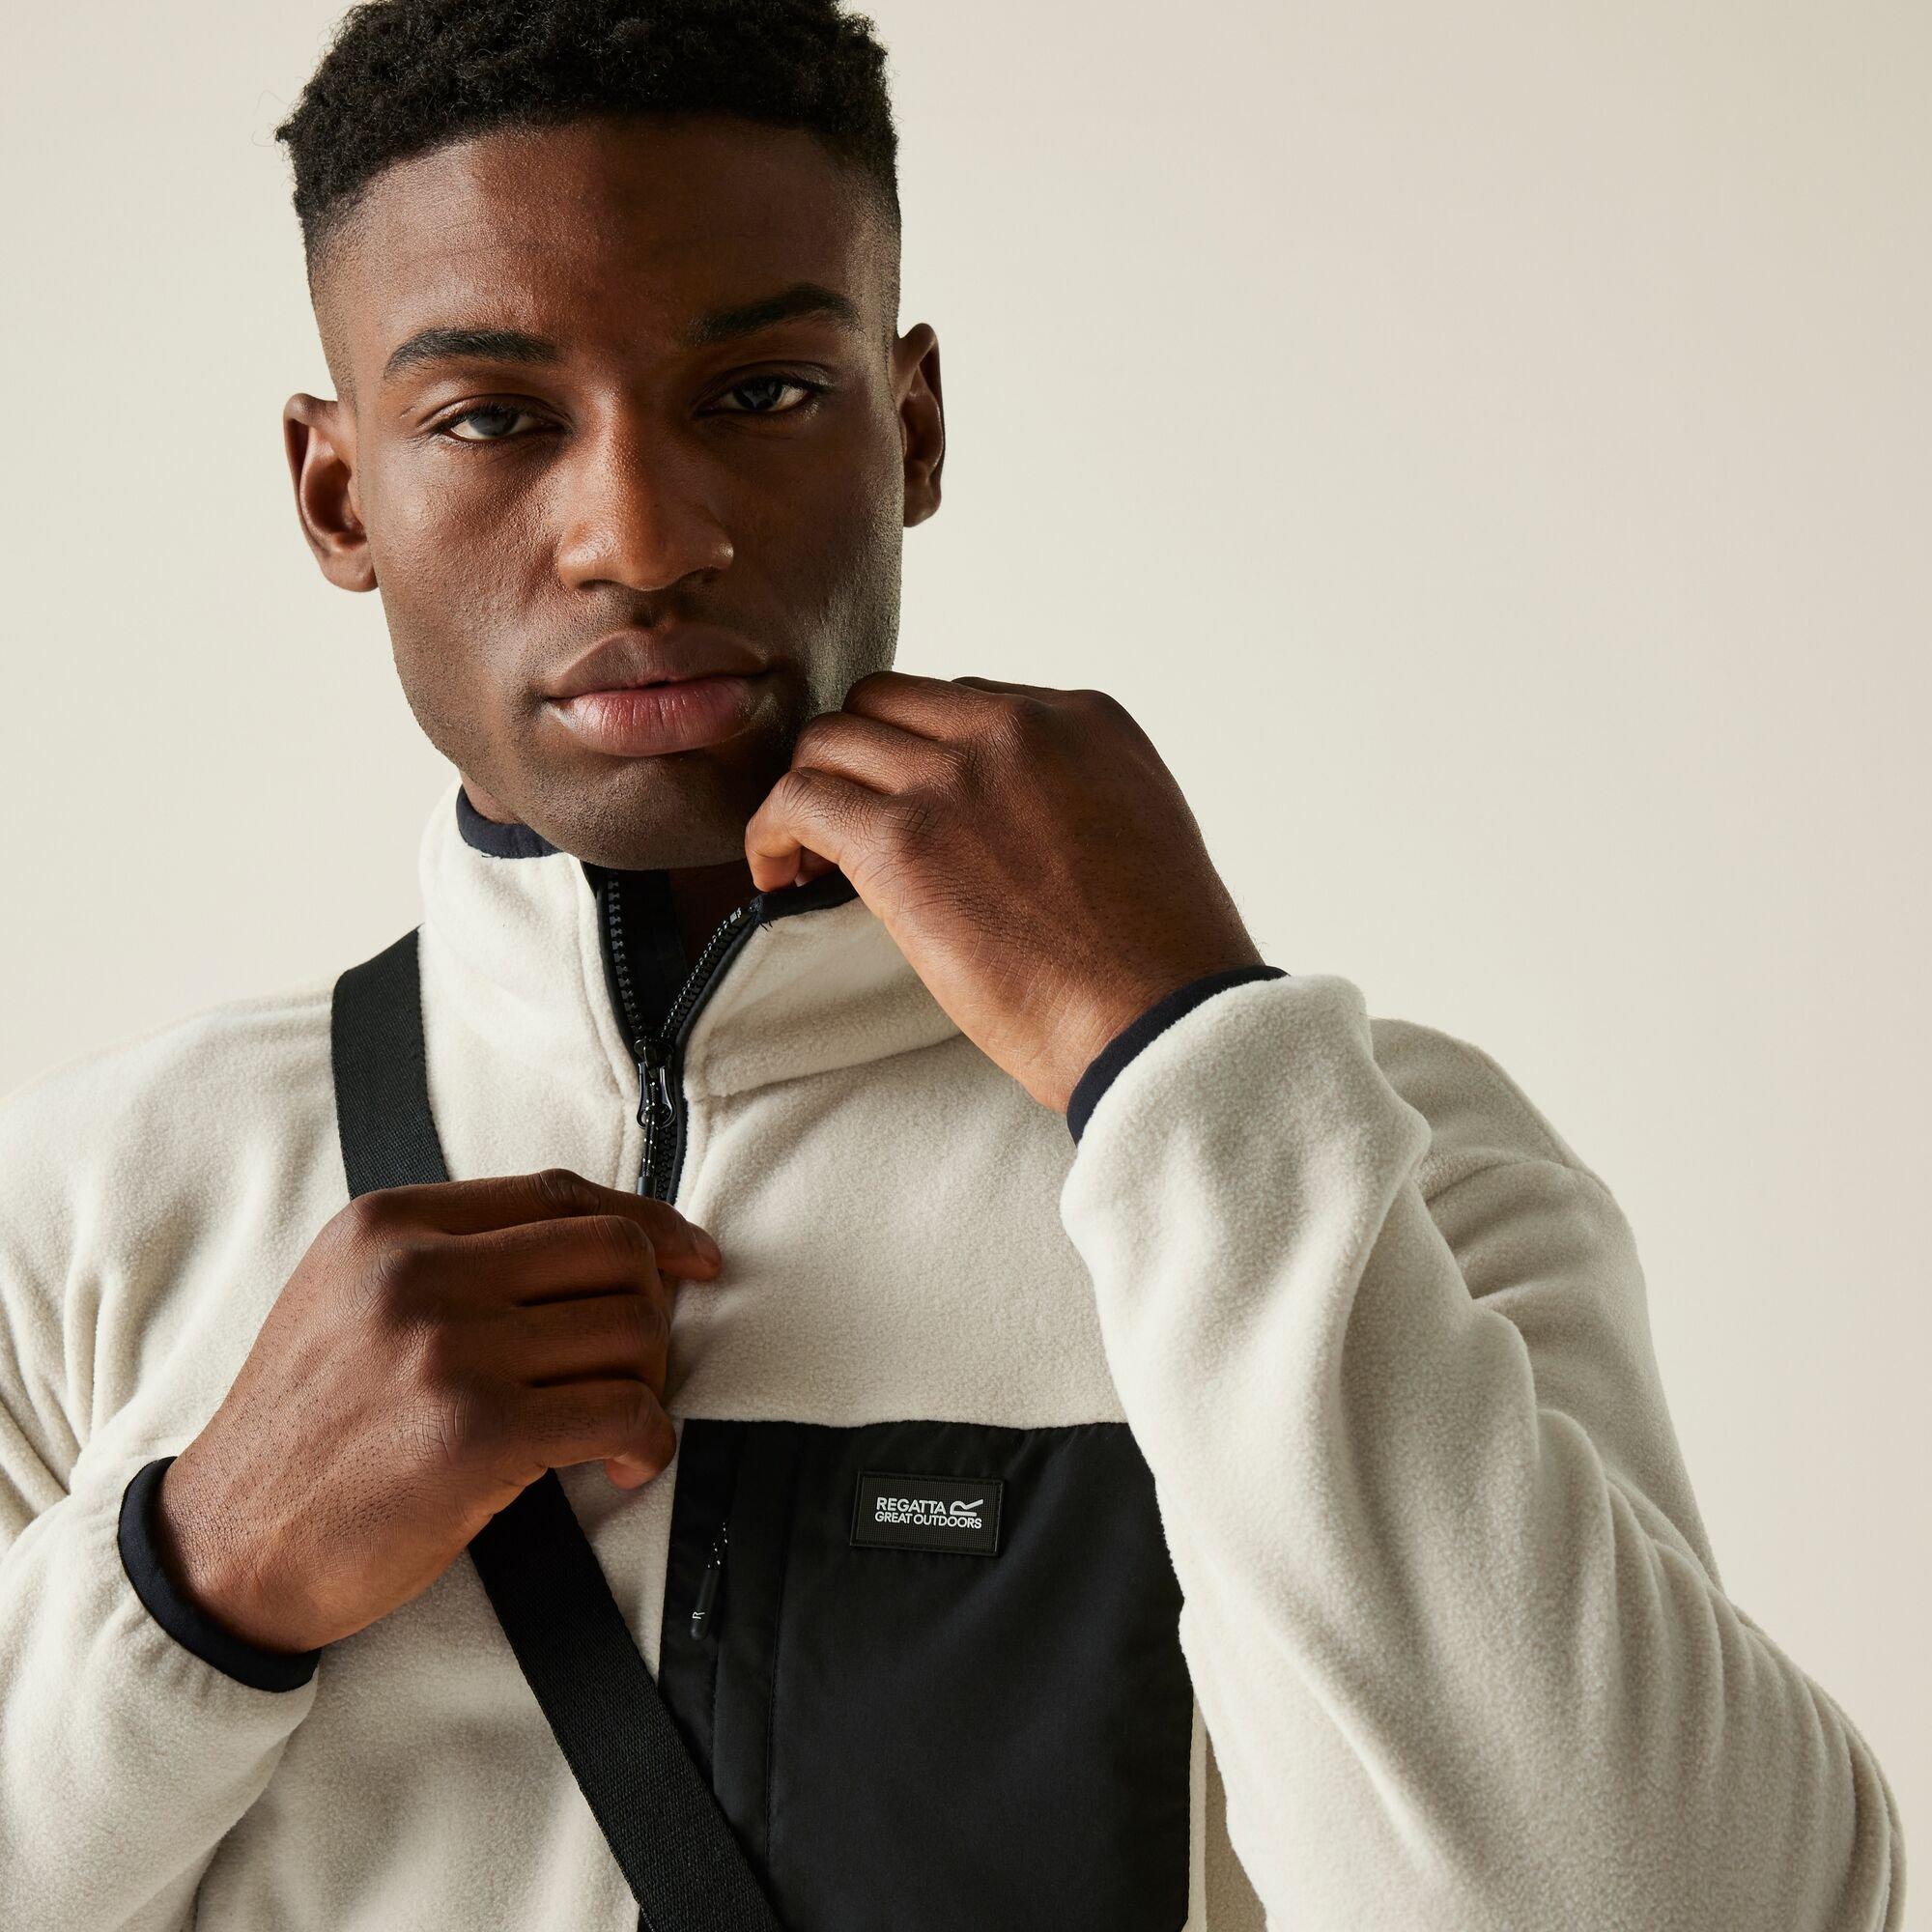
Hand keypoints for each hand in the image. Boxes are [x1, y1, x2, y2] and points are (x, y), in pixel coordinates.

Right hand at [154, 1168, 723, 1655]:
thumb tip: (607, 1242)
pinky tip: (625, 1465)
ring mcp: (448, 1349)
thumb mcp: (351, 1299)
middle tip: (637, 1366)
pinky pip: (623, 1411)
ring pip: (631, 1330)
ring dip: (649, 1383)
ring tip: (618, 1423)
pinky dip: (648, 1441)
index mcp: (390, 1224)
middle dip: (653, 1308)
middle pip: (615, 1253)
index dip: (648, 1222)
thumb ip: (454, 1254)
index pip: (561, 1193)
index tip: (695, 1258)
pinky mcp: (475, 1434)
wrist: (223, 1550)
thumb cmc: (309, 1430)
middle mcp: (419, 1272)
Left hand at [743, 672, 1264, 1112]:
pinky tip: (777, 877)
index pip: (965, 704)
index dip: (924, 760)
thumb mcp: (1140, 835)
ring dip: (810, 791)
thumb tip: (1013, 829)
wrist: (1166, 1020)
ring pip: (832, 739)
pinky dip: (771, 829)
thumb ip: (1077, 801)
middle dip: (859, 760)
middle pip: (888, 703)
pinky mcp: (902, 839)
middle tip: (846, 828)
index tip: (914, 815)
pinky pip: (798, 797)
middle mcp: (1018, 728)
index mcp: (1085, 720)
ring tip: (805, 859)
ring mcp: (956, 777)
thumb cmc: (1162, 965)